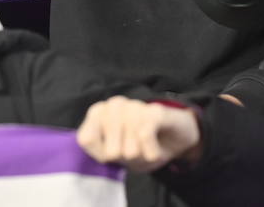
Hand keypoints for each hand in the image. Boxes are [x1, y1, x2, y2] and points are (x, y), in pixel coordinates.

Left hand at [77, 97, 201, 173]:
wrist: (177, 137)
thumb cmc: (141, 146)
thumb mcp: (119, 156)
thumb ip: (101, 151)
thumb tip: (99, 148)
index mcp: (98, 113)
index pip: (85, 140)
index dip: (101, 154)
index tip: (114, 152)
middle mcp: (114, 105)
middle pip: (111, 152)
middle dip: (127, 159)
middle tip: (136, 150)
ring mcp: (134, 105)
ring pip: (130, 149)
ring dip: (142, 156)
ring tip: (147, 146)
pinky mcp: (155, 110)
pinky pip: (145, 138)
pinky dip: (152, 152)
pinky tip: (156, 148)